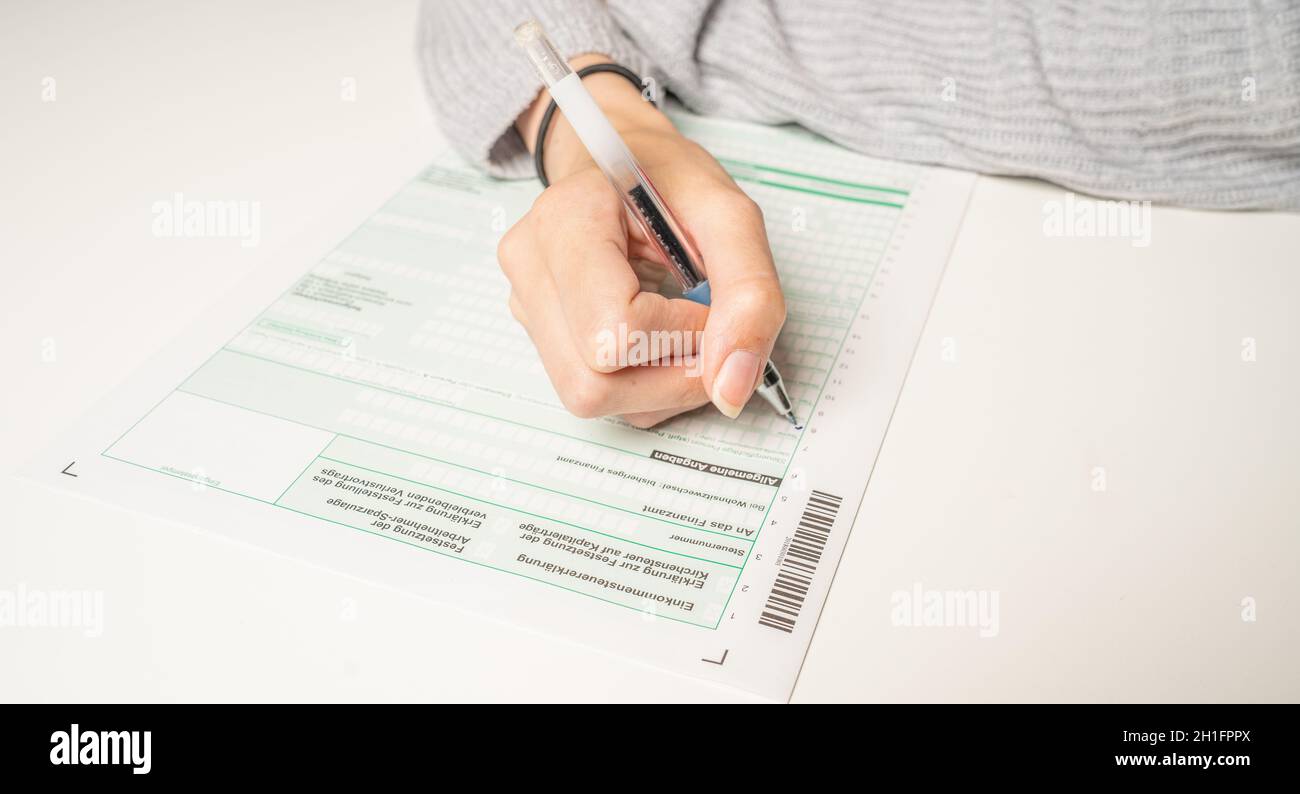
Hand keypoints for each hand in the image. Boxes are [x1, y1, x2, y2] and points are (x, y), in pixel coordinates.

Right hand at [498, 56, 785, 426]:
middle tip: (707, 335)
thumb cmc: (668, 179)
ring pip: (588, 399)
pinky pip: (590, 391)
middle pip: (592, 385)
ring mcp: (524, 302)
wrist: (622, 158)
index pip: (617, 330)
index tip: (709, 304)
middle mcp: (530, 265)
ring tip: (683, 334)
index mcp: (567, 220)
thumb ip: (750, 295)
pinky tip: (658, 339)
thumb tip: (733, 389)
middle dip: (669, 379)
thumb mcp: (730, 215)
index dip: (682, 336)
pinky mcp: (536, 329)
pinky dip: (641, 384)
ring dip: (657, 388)